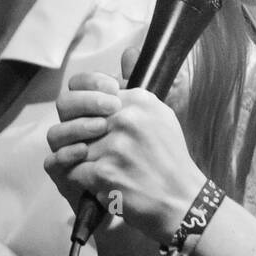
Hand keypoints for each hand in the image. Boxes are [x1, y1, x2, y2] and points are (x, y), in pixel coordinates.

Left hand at [45, 57, 205, 243]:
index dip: (77, 100)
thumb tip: (126, 53)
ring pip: (72, 146)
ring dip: (82, 160)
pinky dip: (82, 180)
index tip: (85, 115)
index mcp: (138, 100)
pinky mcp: (104, 173)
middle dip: (73, 133)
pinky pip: (73, 171)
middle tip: (86, 146)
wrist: (183, 202)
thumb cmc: (171, 161)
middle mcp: (125, 118)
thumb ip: (136, 91)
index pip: (84, 86)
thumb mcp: (161, 116)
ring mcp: (113, 146)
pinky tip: (98, 184)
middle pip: (73, 117)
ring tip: (98, 168)